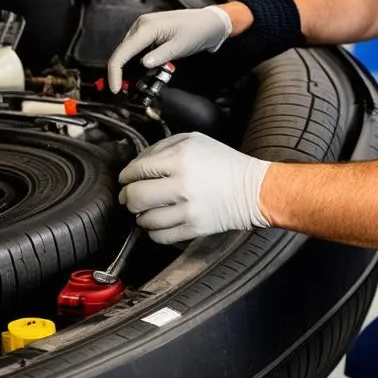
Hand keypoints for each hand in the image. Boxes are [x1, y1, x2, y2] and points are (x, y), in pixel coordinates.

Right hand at [107, 6, 231, 92]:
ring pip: (127, 51)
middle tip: (122, 91)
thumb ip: (161, 56)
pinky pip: (136, 49)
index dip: (115, 72)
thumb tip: (143, 65)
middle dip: (119, 72)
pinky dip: (135, 62)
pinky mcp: (149, 33)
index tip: (115, 89)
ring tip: (130, 85)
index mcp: (146, 26)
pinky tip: (139, 72)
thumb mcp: (180, 46)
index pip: (123, 52)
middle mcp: (141, 25)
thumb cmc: (198, 30)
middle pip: (121, 52)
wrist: (210, 22)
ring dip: (127, 68)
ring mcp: (144, 28)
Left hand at [118, 132, 271, 243]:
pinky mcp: (193, 229)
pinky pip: (160, 236)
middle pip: (136, 196)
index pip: (138, 169)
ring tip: (146, 211)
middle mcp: (182, 184)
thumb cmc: (224, 163)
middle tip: (128, 197)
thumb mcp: (195, 140)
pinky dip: (153, 231)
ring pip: (145, 220)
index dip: (126, 175)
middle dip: (127, 198)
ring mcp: (188, 209)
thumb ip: (163, 146)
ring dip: (140, 216)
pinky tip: (158, 223)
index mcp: (181, 158)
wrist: (252, 190)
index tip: (126, 179)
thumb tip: (137, 164)